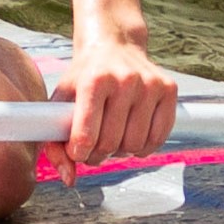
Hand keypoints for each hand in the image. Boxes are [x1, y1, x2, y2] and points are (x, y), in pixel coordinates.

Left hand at [49, 27, 179, 174]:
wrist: (113, 44)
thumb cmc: (83, 77)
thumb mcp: (60, 102)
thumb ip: (54, 143)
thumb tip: (69, 179)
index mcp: (94, 80)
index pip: (85, 136)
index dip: (78, 152)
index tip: (77, 150)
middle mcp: (125, 80)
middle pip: (110, 145)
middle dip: (98, 154)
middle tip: (93, 145)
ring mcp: (150, 84)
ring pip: (135, 146)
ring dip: (120, 151)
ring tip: (111, 137)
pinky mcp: (168, 89)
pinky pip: (158, 138)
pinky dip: (143, 147)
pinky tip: (131, 135)